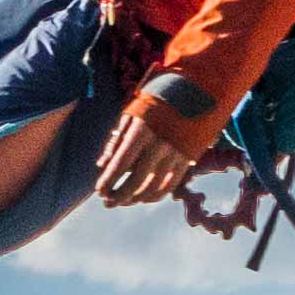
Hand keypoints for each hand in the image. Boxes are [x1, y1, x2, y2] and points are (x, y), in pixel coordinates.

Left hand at [97, 75, 224, 207]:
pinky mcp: (187, 159)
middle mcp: (159, 144)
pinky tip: (142, 198)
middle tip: (107, 202)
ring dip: (135, 199)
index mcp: (142, 131)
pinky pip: (169, 185)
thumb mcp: (132, 114)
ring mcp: (175, 154)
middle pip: (136, 181)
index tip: (99, 191)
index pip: (121, 164)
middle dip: (119, 195)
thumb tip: (102, 165)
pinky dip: (155, 196)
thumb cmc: (156, 102)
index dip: (109, 181)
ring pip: (153, 187)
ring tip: (123, 201)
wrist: (195, 92)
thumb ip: (117, 140)